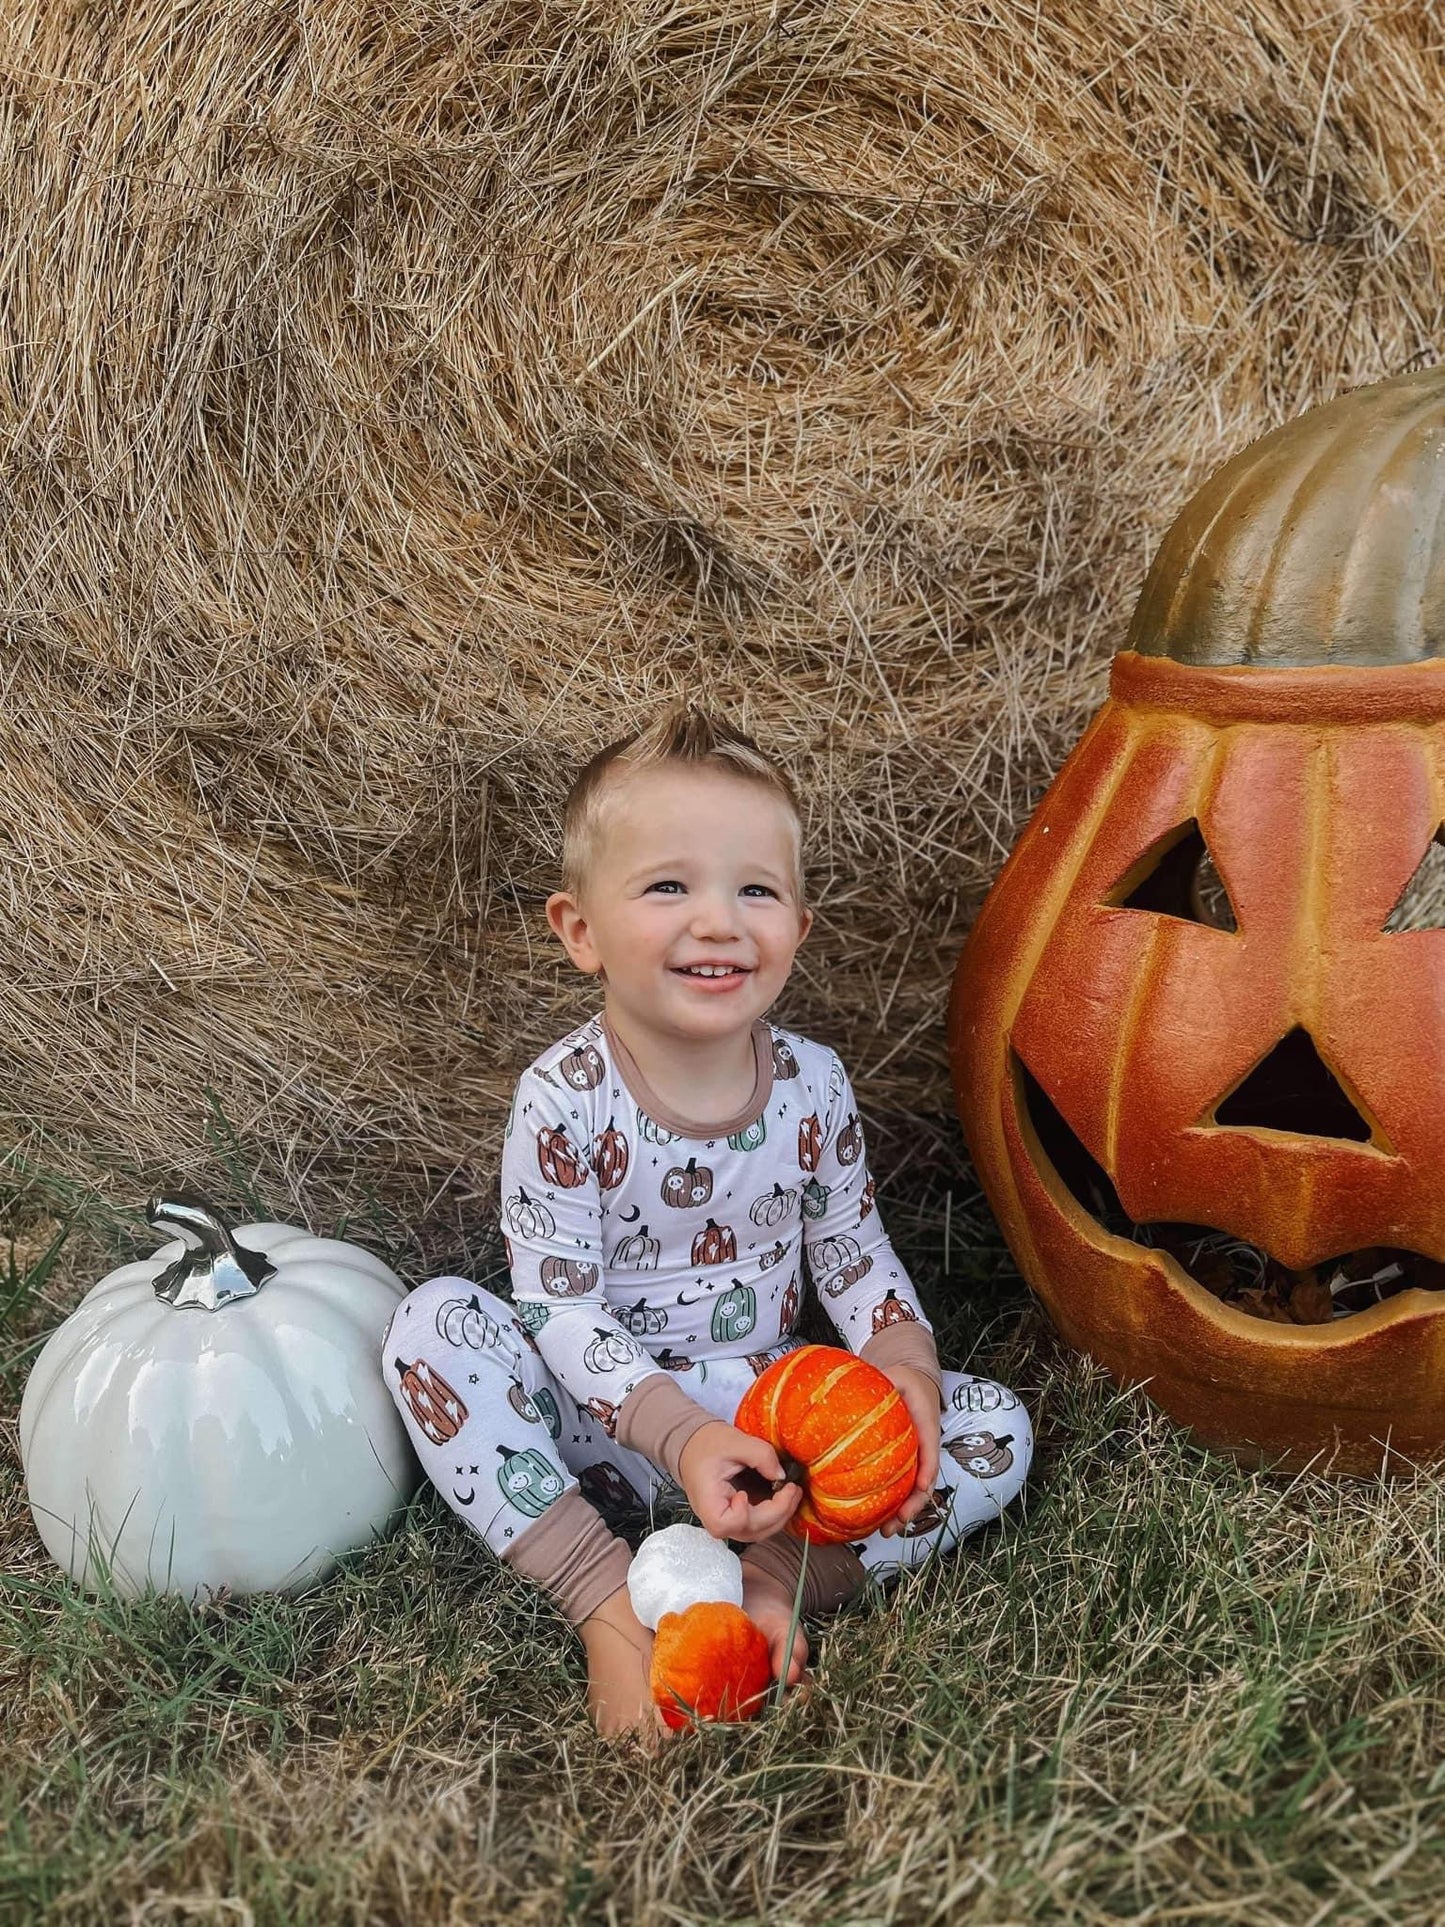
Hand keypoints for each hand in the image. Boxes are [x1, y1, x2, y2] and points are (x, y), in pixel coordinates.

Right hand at [678, 1420, 802, 1542]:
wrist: (694, 1445)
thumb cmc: (706, 1444)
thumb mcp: (734, 1441)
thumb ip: (761, 1455)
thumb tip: (782, 1475)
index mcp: (707, 1502)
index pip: (726, 1523)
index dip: (742, 1513)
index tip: (745, 1492)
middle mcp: (715, 1519)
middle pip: (749, 1531)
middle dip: (777, 1513)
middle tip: (793, 1489)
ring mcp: (728, 1521)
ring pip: (757, 1532)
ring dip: (780, 1516)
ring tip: (793, 1492)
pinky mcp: (737, 1518)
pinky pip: (758, 1524)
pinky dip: (775, 1514)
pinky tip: (786, 1496)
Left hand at [876, 1365, 941, 1537]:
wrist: (915, 1385)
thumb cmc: (906, 1381)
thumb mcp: (897, 1376)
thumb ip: (884, 1379)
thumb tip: (859, 1384)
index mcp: (926, 1426)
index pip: (931, 1449)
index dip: (928, 1468)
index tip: (922, 1486)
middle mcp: (925, 1448)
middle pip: (926, 1480)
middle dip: (915, 1504)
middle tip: (899, 1521)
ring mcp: (917, 1460)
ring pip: (916, 1491)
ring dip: (905, 1513)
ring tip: (887, 1531)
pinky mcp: (906, 1466)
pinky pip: (903, 1488)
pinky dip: (895, 1506)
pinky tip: (878, 1521)